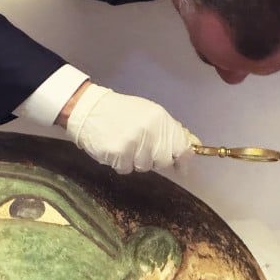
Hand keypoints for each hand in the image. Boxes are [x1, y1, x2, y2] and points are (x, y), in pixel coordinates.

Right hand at [64, 83, 198, 173]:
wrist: (88, 110)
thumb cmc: (120, 112)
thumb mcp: (148, 113)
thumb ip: (168, 130)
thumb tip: (191, 147)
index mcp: (160, 119)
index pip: (181, 147)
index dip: (183, 160)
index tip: (181, 168)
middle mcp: (150, 131)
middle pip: (163, 161)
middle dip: (154, 159)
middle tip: (141, 150)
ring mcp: (134, 143)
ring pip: (144, 167)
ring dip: (135, 161)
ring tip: (125, 145)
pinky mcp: (118, 154)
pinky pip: (126, 169)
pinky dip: (120, 163)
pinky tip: (114, 149)